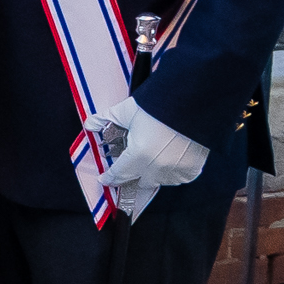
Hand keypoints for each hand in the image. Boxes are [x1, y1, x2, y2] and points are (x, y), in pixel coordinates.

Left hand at [84, 100, 206, 222]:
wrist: (193, 103)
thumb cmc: (160, 106)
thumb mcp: (127, 111)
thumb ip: (105, 119)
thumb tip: (90, 124)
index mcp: (138, 155)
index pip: (119, 174)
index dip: (110, 177)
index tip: (106, 179)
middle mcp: (157, 167)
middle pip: (139, 179)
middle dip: (133, 171)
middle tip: (133, 158)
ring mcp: (176, 170)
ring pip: (159, 180)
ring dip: (153, 172)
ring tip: (153, 153)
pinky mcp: (192, 169)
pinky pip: (178, 178)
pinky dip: (172, 171)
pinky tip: (169, 156)